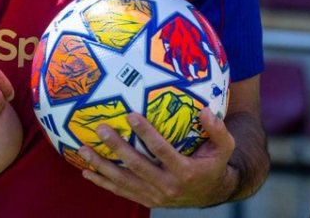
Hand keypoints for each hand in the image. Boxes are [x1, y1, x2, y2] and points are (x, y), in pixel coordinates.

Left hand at [79, 107, 237, 207]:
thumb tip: (206, 111)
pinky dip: (103, 182)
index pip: (162, 150)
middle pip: (137, 165)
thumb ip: (218, 129)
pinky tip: (87, 171)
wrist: (211, 192)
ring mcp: (154, 195)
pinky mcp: (146, 200)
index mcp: (185, 170)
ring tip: (84, 149)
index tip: (132, 115)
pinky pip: (121, 191)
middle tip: (102, 128)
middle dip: (117, 147)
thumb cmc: (215, 162)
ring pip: (124, 181)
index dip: (146, 133)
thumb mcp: (225, 146)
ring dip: (102, 165)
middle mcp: (167, 185)